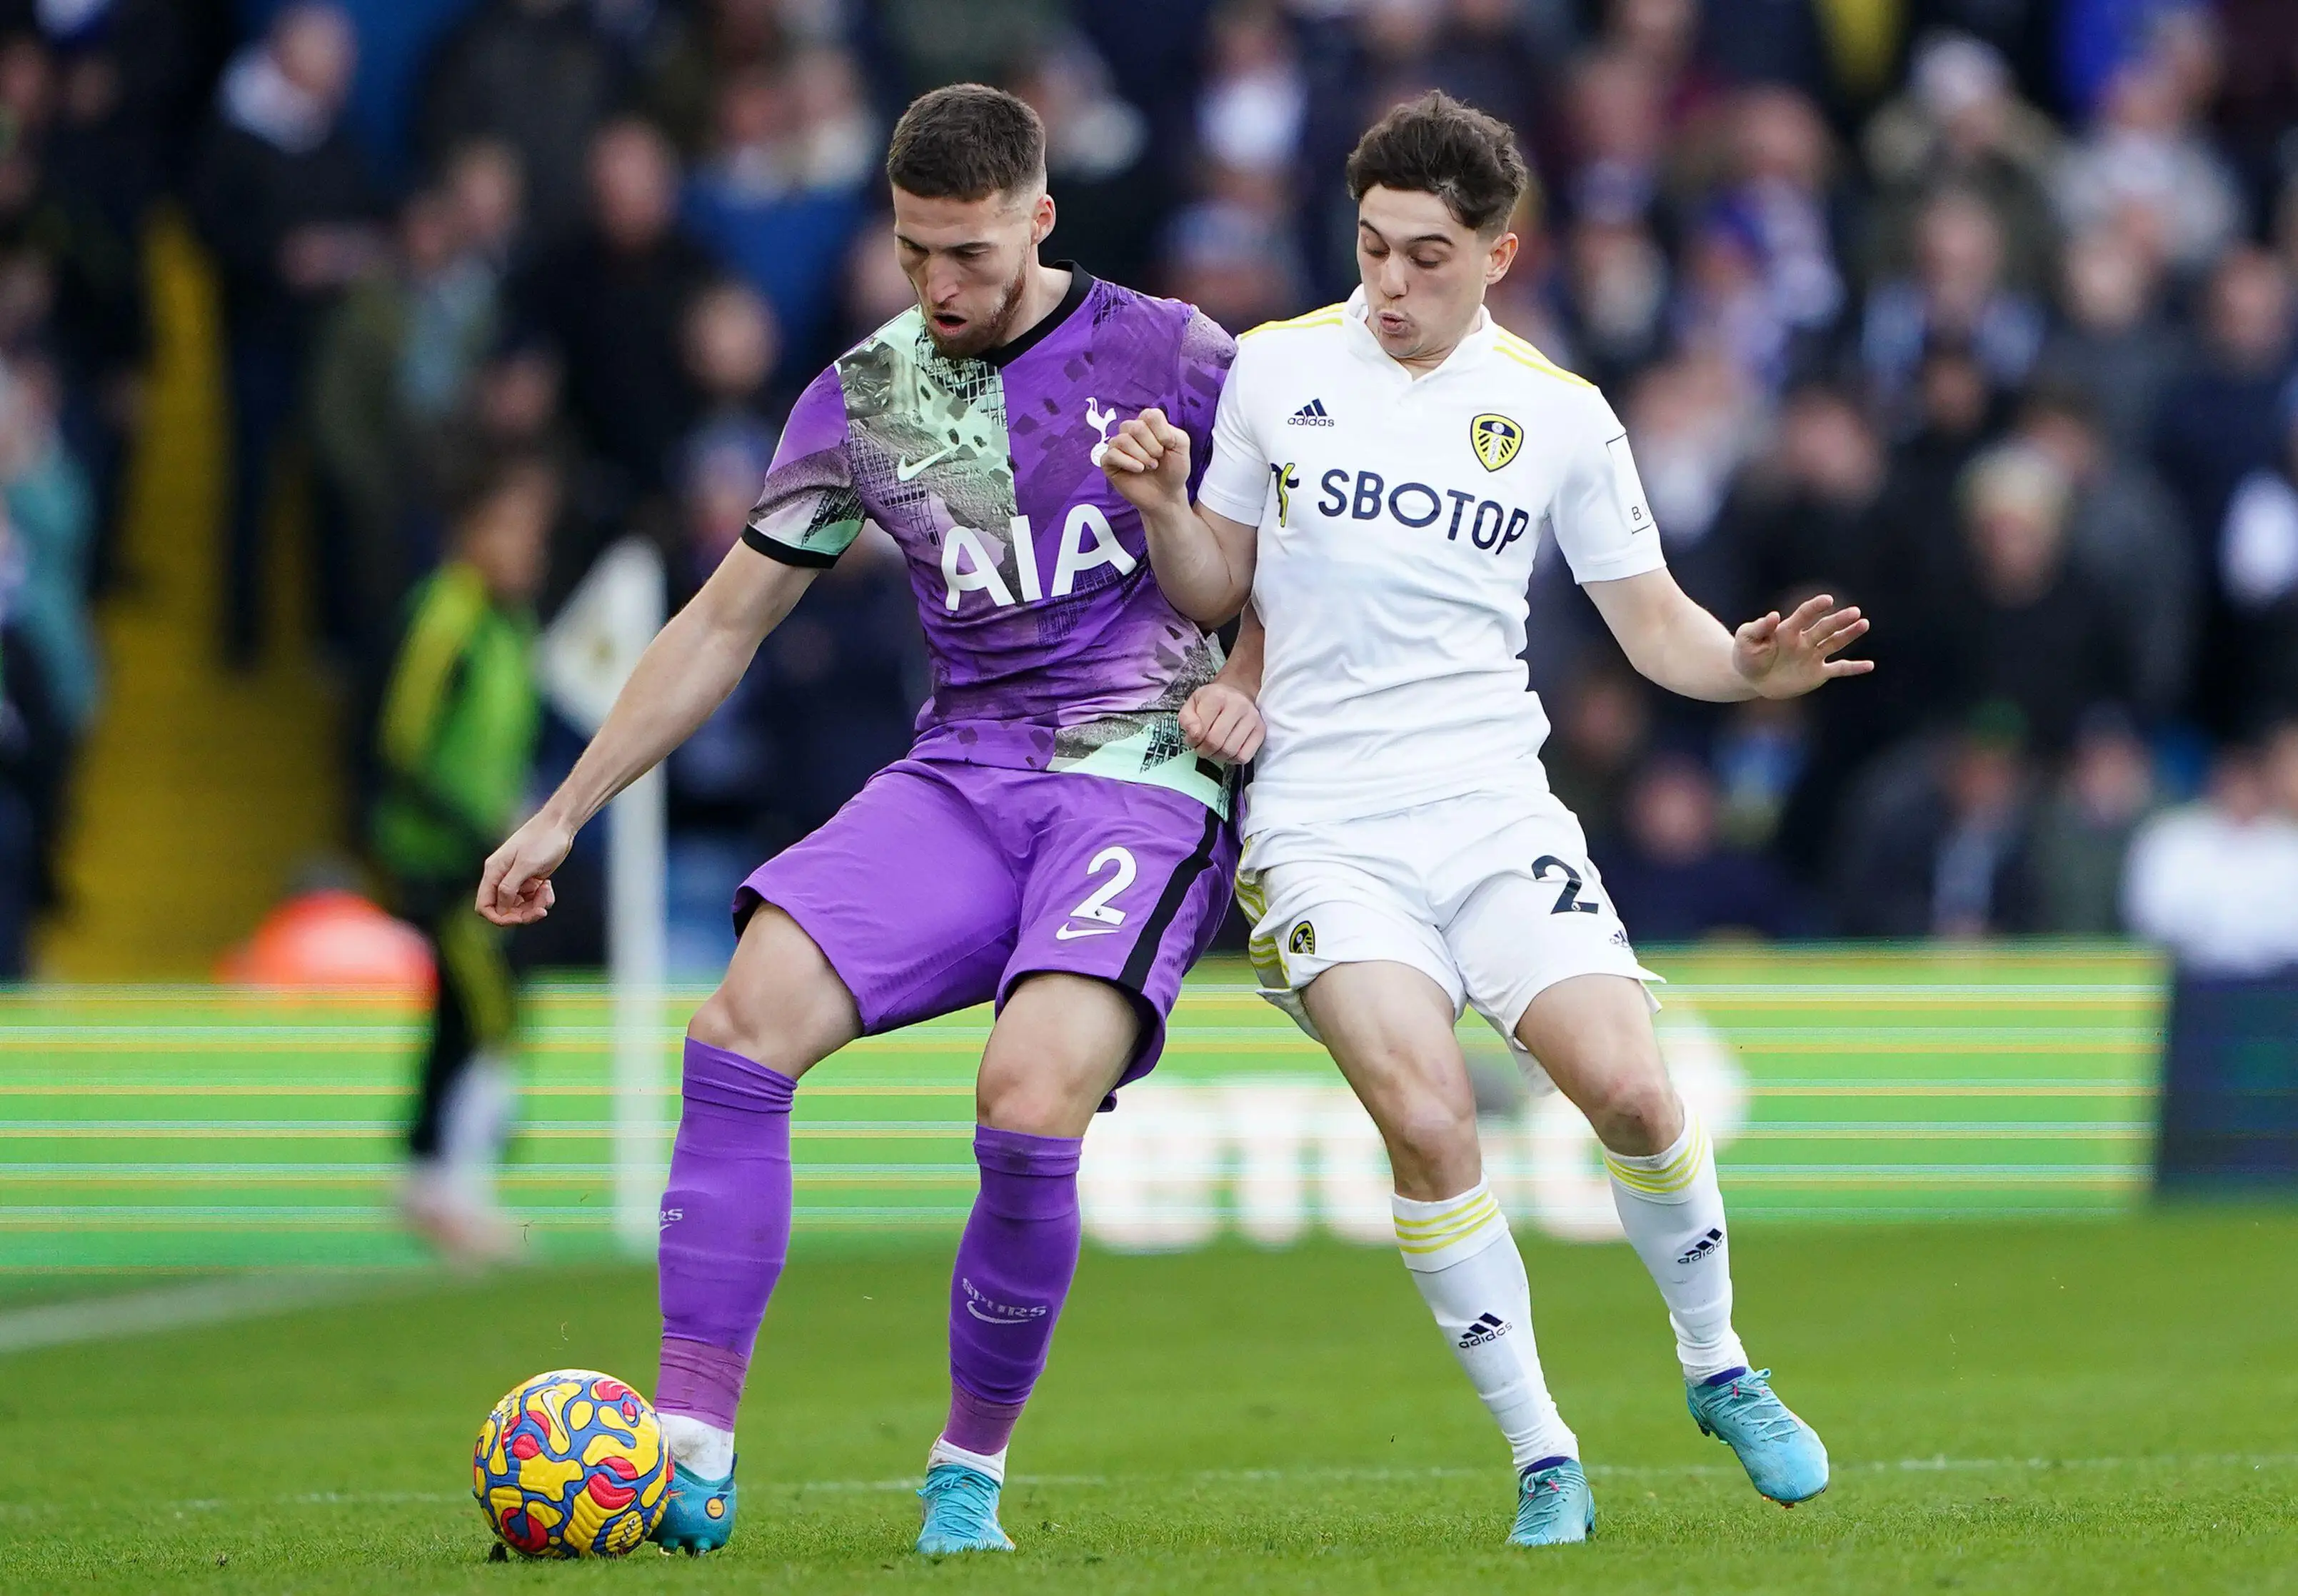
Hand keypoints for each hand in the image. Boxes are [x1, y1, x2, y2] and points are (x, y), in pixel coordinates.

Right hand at [476, 811, 574, 925]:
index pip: (484, 906)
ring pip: (520, 907)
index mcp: (494, 872)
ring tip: (547, 890)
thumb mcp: (526, 864)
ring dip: (535, 905)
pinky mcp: (530, 880)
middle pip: (504, 910)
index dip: (498, 917)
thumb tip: (501, 909)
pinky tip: (548, 886)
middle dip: (523, 914)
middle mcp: (502, 878)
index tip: (518, 918)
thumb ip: (509, 887)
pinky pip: (532, 900)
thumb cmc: (542, 841)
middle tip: (541, 910)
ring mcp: (516, 879)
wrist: (560, 826)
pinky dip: (542, 898)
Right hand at [1098, 406, 1192, 513]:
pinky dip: (1128, 463)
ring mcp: (1117, 446)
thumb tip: (1148, 431)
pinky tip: (1139, 470)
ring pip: (1123, 440)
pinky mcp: (1109, 462)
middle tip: (1158, 460)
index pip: (1150, 415)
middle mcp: (1130, 431)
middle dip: (1152, 447)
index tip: (1168, 446)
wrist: (1166, 495)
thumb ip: (1171, 430)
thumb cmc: (1173, 469)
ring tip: (1150, 466)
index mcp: (1147, 423)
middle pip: (1136, 427)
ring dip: (1141, 456)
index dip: (1162, 433)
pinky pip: (1111, 454)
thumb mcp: (1182, 445)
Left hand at [1179, 680, 1263, 763]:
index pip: (1200, 731)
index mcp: (1217, 696)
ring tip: (1214, 749)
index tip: (1192, 739)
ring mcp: (1252, 718)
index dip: (1192, 741)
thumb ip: (1187, 719)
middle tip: (1201, 747)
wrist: (1236, 692)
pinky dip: (1232, 759)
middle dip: (1204, 751)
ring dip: (1217, 756)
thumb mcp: (1193, 703)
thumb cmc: (1212, 701)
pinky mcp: (1261, 730)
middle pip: (1216, 742)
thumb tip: (1194, 735)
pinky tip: (1228, 751)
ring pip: (1230, 751)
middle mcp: (1238, 705)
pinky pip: (1244, 756)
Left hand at [1732, 593, 1871, 698]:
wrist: (1751, 678)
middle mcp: (1804, 640)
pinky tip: (1869, 665)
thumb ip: (1759, 628)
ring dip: (1849, 634)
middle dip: (1839, 620)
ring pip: (1835, 643)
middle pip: (1825, 628)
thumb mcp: (1747, 640)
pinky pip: (1838, 669)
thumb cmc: (1746, 654)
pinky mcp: (1817, 673)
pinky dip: (1853, 668)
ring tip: (1864, 624)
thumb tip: (1774, 615)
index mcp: (1788, 630)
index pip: (1804, 615)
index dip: (1815, 607)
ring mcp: (1812, 656)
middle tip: (1855, 612)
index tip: (1828, 600)